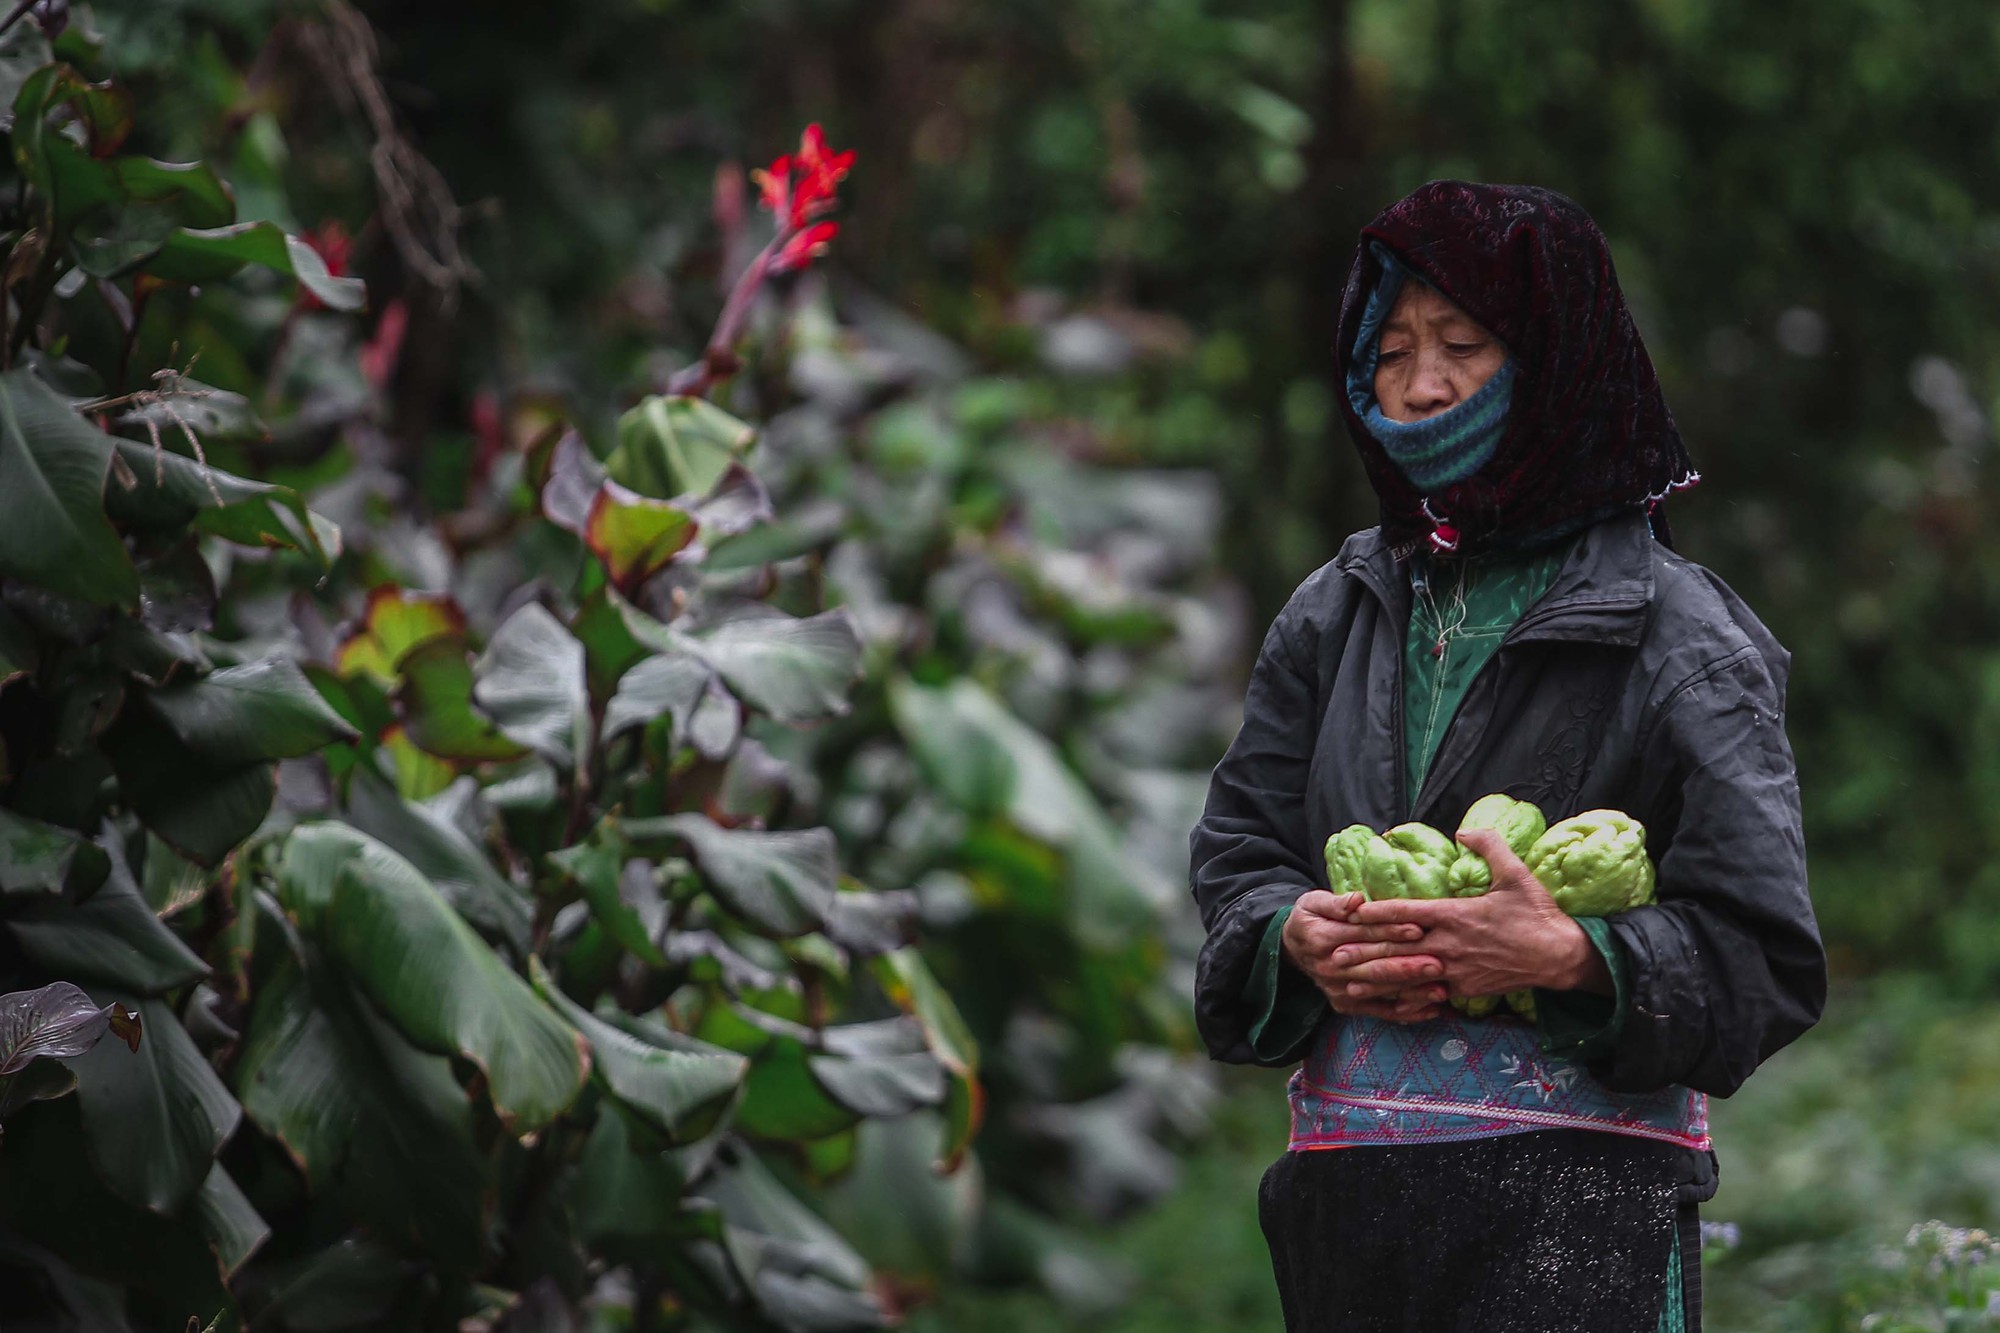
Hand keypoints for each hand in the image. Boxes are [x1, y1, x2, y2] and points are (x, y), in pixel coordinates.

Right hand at [1281, 889, 1447, 1022]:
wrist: (1292, 949)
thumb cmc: (1310, 919)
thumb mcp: (1313, 902)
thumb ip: (1336, 902)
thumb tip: (1357, 900)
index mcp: (1322, 939)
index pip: (1363, 934)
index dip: (1391, 931)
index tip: (1418, 929)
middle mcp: (1330, 969)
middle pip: (1375, 966)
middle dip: (1408, 966)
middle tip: (1438, 964)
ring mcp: (1338, 991)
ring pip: (1381, 990)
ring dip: (1413, 992)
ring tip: (1442, 989)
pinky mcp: (1346, 1006)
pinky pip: (1380, 1011)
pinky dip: (1407, 1013)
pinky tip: (1432, 1010)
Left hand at [1343, 828, 1610, 999]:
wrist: (1561, 957)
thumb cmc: (1538, 914)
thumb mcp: (1516, 874)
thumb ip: (1489, 847)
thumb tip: (1465, 830)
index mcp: (1455, 915)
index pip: (1405, 913)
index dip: (1375, 913)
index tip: (1349, 913)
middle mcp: (1448, 945)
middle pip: (1396, 948)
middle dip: (1361, 951)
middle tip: (1329, 954)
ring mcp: (1455, 971)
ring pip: (1406, 976)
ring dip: (1374, 979)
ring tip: (1345, 983)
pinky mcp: (1464, 989)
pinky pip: (1427, 995)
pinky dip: (1404, 998)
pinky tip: (1384, 1003)